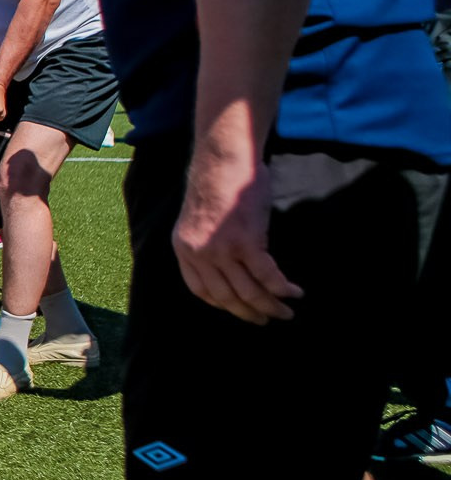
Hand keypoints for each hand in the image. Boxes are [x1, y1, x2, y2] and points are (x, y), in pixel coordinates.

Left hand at [173, 145, 301, 323]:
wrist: (223, 159)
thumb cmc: (218, 184)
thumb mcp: (199, 219)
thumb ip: (205, 242)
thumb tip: (226, 264)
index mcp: (184, 249)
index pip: (201, 290)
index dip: (223, 305)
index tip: (241, 311)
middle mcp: (199, 254)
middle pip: (226, 297)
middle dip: (250, 313)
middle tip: (268, 320)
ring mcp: (222, 250)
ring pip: (248, 291)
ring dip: (270, 306)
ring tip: (285, 313)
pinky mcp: (246, 242)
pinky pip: (267, 276)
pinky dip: (283, 289)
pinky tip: (294, 293)